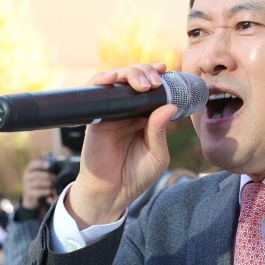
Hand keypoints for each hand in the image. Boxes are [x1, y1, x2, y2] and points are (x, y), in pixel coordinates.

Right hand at [20, 159, 55, 209]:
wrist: (32, 197)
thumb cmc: (40, 182)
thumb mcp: (41, 174)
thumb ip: (47, 165)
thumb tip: (55, 156)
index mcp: (29, 170)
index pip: (32, 164)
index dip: (40, 164)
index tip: (49, 165)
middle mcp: (26, 177)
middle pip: (36, 175)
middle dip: (46, 176)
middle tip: (54, 177)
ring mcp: (27, 186)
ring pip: (37, 183)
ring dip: (47, 183)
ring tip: (53, 184)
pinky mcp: (30, 194)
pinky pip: (38, 192)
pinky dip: (46, 191)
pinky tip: (51, 190)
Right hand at [67, 63, 176, 227]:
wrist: (112, 193)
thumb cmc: (135, 176)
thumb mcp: (157, 155)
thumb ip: (160, 132)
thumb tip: (169, 106)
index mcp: (146, 118)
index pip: (153, 89)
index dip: (160, 77)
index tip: (168, 71)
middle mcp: (129, 111)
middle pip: (135, 79)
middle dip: (146, 72)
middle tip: (156, 81)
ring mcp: (112, 112)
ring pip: (117, 79)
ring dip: (130, 74)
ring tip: (143, 84)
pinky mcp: (95, 116)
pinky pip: (96, 91)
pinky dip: (102, 79)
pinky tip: (113, 78)